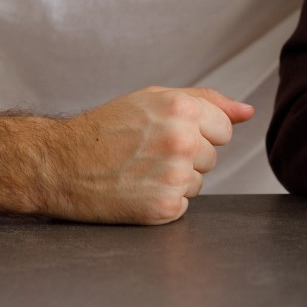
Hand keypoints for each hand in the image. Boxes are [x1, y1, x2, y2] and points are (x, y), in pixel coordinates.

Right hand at [50, 85, 253, 223]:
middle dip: (186, 157)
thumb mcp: (154, 99)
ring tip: (138, 170)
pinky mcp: (163, 207)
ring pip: (198, 183)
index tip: (166, 134)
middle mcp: (182, 140)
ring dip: (174, 180)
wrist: (59, 164)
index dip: (197, 133)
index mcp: (182, 108)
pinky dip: (162, 202)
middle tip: (146, 153)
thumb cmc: (105, 129)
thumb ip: (207, 101)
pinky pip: (182, 206)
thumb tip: (247, 112)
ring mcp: (174, 175)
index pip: (224, 129)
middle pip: (212, 158)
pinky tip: (135, 190)